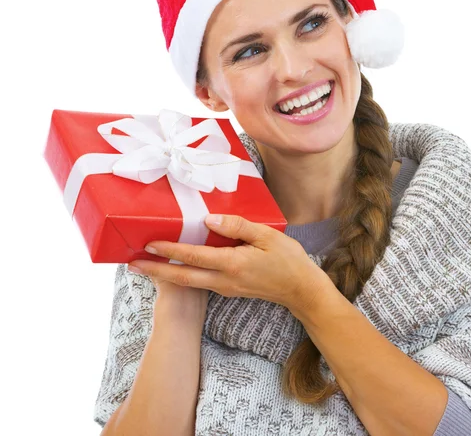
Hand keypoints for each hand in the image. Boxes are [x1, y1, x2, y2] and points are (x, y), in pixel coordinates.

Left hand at [127, 214, 329, 312]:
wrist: (300, 290)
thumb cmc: (288, 260)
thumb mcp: (267, 236)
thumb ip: (238, 227)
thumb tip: (210, 219)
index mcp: (233, 264)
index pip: (194, 256)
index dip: (170, 250)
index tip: (148, 244)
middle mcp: (224, 280)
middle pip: (182, 277)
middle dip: (155, 270)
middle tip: (131, 263)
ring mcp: (225, 288)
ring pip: (189, 282)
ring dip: (166, 274)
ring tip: (147, 264)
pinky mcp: (229, 290)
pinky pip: (200, 282)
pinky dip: (183, 275)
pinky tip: (177, 266)